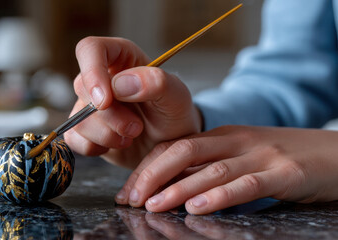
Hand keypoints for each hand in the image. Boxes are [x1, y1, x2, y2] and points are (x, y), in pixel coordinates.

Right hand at [64, 37, 201, 168]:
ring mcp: (89, 105)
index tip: (106, 101)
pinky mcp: (85, 130)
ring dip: (107, 134)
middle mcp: (100, 78)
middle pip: (82, 87)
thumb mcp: (176, 96)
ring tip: (132, 136)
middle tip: (136, 127)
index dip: (92, 72)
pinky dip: (95, 147)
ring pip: (78, 117)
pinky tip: (116, 145)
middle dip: (110, 115)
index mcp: (121, 58)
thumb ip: (156, 83)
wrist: (170, 144)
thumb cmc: (173, 113)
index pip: (90, 49)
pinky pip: (74, 139)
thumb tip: (119, 84)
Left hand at [116, 126, 337, 213]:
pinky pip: (247, 185)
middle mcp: (236, 141)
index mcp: (222, 136)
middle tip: (131, 199)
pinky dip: (219, 196)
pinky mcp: (285, 173)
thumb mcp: (241, 157)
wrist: (335, 153)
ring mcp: (260, 155)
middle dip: (152, 175)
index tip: (128, 191)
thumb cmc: (281, 159)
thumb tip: (172, 189)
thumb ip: (210, 168)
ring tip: (153, 205)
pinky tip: (198, 208)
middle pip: (184, 150)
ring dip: (178, 188)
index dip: (147, 168)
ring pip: (211, 168)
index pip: (174, 146)